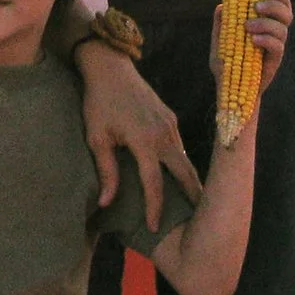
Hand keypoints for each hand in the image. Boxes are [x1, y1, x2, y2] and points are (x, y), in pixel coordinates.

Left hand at [78, 44, 203, 225]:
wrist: (111, 67)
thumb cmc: (99, 103)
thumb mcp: (97, 137)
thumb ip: (106, 171)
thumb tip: (106, 202)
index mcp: (145, 141)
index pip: (154, 183)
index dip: (155, 207)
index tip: (155, 227)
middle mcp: (163, 134)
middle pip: (183, 172)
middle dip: (192, 196)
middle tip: (198, 220)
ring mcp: (170, 125)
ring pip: (184, 159)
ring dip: (189, 180)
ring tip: (192, 204)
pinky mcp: (170, 118)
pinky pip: (179, 146)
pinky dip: (182, 164)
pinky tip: (179, 176)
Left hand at [207, 0, 291, 101]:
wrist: (229, 91)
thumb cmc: (226, 64)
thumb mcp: (219, 42)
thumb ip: (221, 24)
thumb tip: (221, 6)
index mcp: (265, 24)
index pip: (280, 5)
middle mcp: (274, 34)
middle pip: (286, 14)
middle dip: (274, 6)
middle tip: (255, 7)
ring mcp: (275, 48)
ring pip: (282, 29)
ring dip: (266, 23)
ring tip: (247, 26)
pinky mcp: (274, 62)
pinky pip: (277, 47)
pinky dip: (266, 40)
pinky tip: (253, 40)